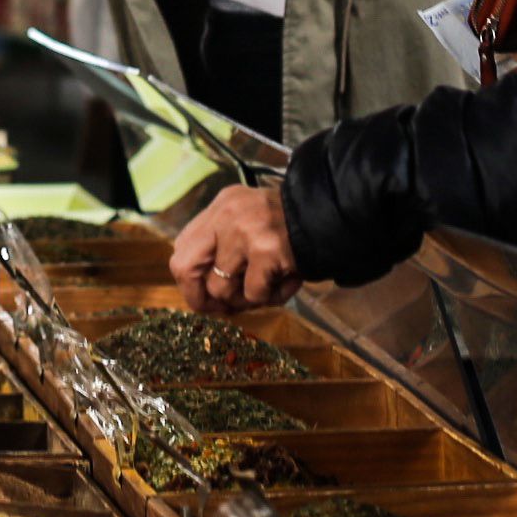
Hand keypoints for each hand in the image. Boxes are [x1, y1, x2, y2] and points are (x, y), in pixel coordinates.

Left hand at [168, 183, 299, 314]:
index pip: (182, 247)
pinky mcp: (265, 250)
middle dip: (199, 297)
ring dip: (243, 299)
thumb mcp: (251, 223)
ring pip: (221, 287)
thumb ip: (225, 248)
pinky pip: (253, 294)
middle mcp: (226, 214)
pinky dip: (269, 297)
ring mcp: (244, 230)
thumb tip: (205, 297)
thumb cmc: (292, 229)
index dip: (190, 279)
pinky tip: (285, 283)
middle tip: (220, 310)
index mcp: (221, 206)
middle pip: (184, 266)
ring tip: (267, 289)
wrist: (333, 216)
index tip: (205, 297)